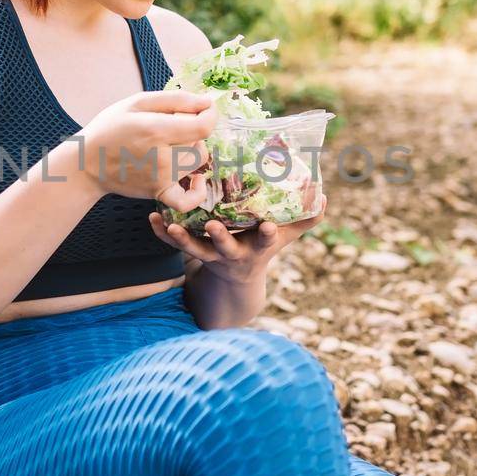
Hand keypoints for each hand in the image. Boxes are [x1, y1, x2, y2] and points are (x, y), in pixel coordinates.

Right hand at [77, 90, 216, 209]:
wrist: (87, 163)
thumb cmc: (111, 128)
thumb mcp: (137, 102)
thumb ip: (176, 100)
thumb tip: (207, 101)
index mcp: (155, 130)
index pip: (203, 126)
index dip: (210, 113)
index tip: (205, 107)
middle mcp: (161, 157)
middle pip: (200, 141)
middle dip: (192, 128)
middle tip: (171, 124)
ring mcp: (161, 178)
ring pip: (198, 161)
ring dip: (192, 149)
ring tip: (172, 143)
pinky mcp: (159, 193)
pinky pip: (188, 201)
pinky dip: (197, 191)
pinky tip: (195, 178)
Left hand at [147, 192, 326, 283]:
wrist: (237, 279)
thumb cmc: (262, 245)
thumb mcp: (286, 235)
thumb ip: (305, 218)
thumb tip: (323, 195)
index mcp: (258, 247)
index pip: (265, 240)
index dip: (266, 234)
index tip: (268, 226)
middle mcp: (234, 253)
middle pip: (226, 248)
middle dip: (221, 238)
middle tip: (212, 225)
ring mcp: (211, 255)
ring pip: (195, 250)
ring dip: (181, 239)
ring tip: (170, 223)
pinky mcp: (193, 252)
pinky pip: (175, 245)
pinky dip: (163, 233)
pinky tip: (153, 218)